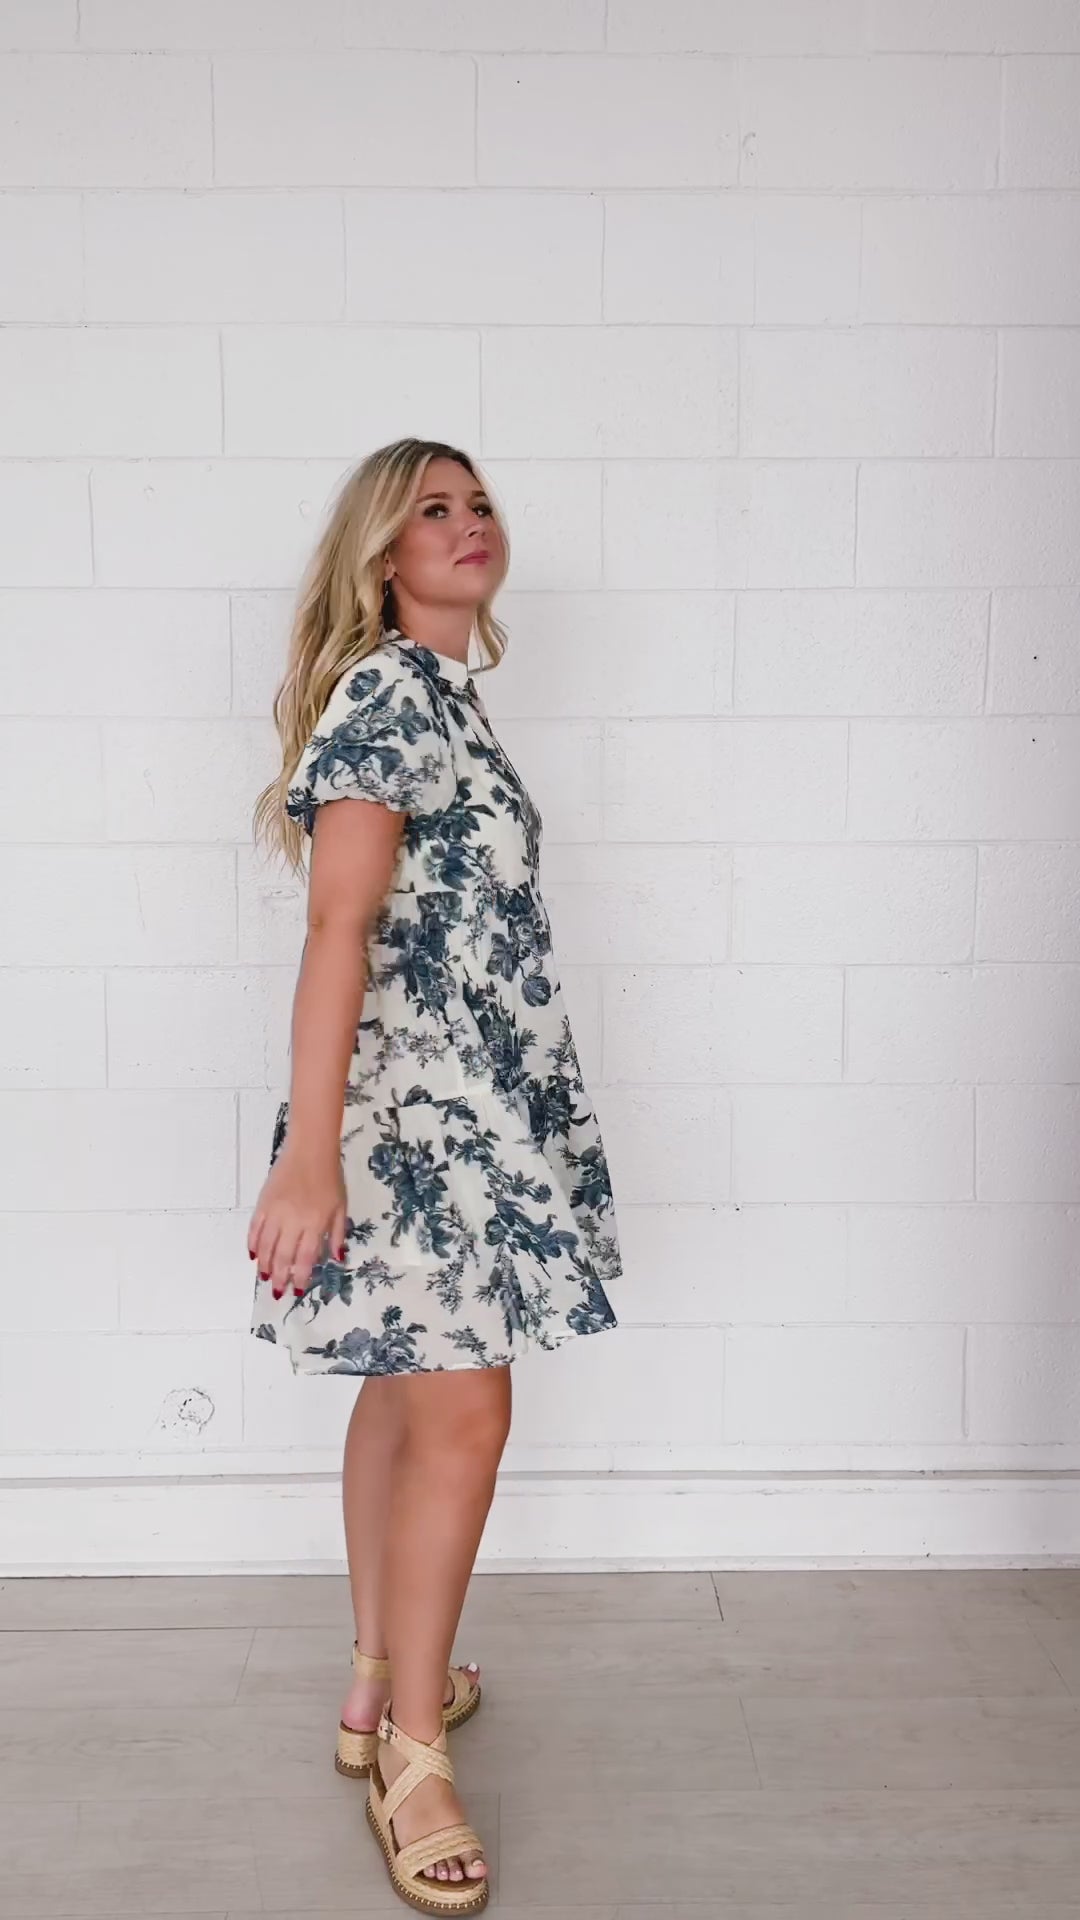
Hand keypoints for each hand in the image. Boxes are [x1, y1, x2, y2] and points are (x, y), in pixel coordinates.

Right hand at [248, 1145, 346, 1298]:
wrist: (310, 1149)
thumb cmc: (330, 1177)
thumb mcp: (341, 1206)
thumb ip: (338, 1233)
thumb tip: (337, 1258)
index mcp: (315, 1223)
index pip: (305, 1258)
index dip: (299, 1277)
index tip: (296, 1290)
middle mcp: (294, 1220)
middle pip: (283, 1256)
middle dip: (280, 1277)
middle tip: (277, 1292)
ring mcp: (276, 1211)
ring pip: (266, 1245)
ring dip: (264, 1264)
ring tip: (264, 1277)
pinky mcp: (263, 1202)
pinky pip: (255, 1228)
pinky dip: (252, 1243)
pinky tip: (253, 1255)